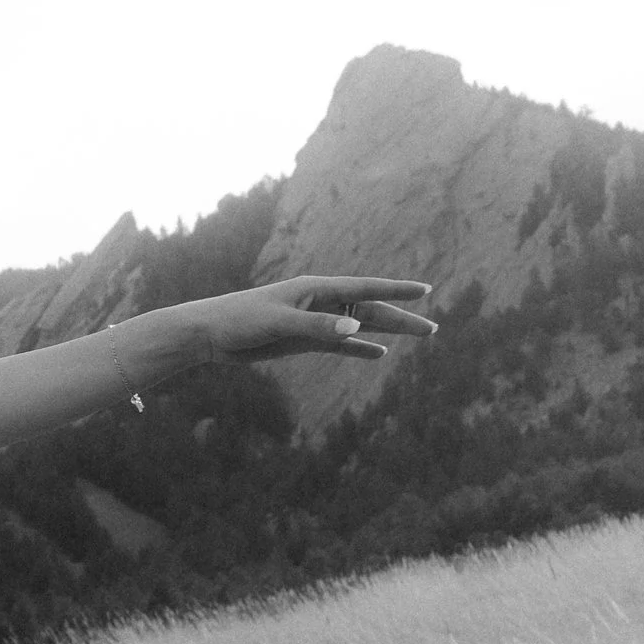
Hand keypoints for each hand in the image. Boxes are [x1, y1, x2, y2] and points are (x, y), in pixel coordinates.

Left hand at [200, 274, 437, 363]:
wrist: (209, 333)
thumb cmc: (240, 320)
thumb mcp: (279, 323)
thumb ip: (318, 326)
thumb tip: (356, 330)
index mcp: (316, 289)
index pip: (365, 289)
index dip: (396, 291)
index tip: (425, 290)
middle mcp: (320, 302)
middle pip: (369, 311)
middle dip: (401, 318)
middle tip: (434, 328)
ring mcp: (313, 321)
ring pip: (359, 327)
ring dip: (387, 332)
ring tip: (419, 335)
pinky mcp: (303, 340)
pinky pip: (340, 344)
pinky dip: (360, 348)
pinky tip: (379, 354)